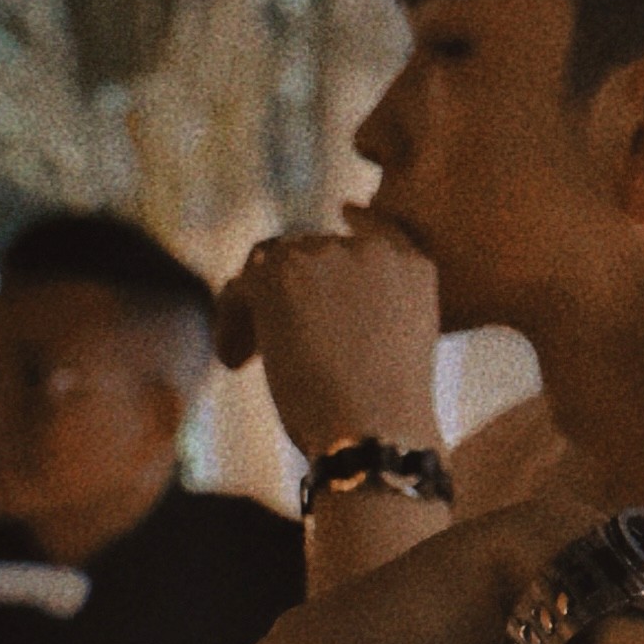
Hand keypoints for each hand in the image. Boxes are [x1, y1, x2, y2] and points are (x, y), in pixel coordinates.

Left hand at [217, 217, 442, 462]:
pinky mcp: (281, 276)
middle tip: (269, 342)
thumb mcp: (392, 350)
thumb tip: (310, 308)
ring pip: (268, 267)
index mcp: (413, 268)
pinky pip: (238, 290)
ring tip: (248, 356)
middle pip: (308, 250)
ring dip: (255, 308)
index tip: (345, 212)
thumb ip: (366, 312)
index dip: (356, 221)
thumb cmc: (386, 418)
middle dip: (288, 292)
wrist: (376, 431)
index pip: (374, 225)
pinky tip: (234, 363)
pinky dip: (230, 325)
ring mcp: (328, 257)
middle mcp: (372, 251)